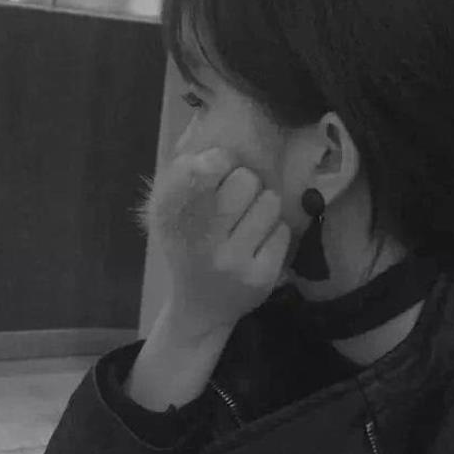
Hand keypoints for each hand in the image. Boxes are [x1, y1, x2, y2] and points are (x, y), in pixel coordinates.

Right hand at [139, 148, 291, 339]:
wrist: (200, 309)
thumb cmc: (187, 250)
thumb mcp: (170, 215)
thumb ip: (184, 177)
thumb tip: (218, 145)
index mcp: (175, 219)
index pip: (201, 172)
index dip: (219, 161)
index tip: (221, 165)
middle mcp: (202, 241)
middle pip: (246, 180)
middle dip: (246, 182)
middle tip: (239, 198)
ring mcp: (234, 261)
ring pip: (270, 202)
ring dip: (264, 205)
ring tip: (250, 220)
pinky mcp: (261, 276)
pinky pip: (282, 230)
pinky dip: (274, 231)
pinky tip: (259, 243)